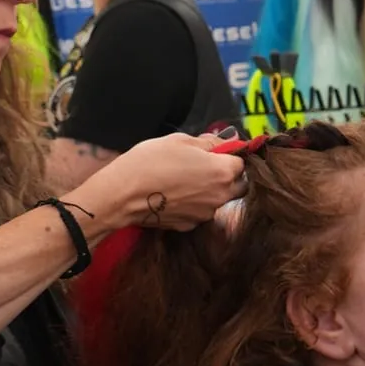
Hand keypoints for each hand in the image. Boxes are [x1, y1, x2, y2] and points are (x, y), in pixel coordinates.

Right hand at [71, 132, 245, 232]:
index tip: (217, 152)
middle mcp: (220, 196)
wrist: (122, 195)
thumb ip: (208, 142)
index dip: (231, 156)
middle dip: (228, 176)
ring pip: (218, 200)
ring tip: (184, 181)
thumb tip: (223, 142)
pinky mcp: (190, 226)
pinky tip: (174, 196)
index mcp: (223, 172)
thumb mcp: (179, 140)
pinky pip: (199, 212)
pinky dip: (193, 204)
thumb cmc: (150, 162)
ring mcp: (206, 214)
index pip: (242, 163)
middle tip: (206, 167)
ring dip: (210, 191)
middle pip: (238, 186)